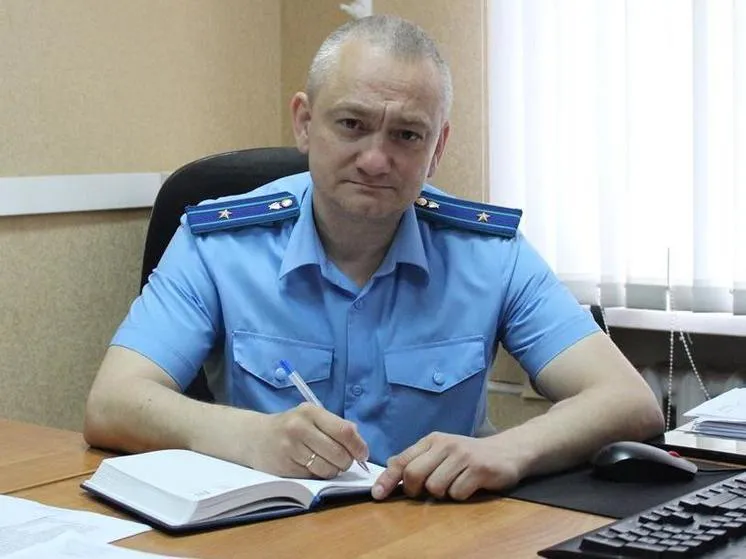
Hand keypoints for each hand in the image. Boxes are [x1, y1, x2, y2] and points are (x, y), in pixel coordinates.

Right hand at [249, 403, 368, 478]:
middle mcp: (299, 427)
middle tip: (343, 461)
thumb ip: (335, 427)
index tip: (363, 455)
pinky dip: (317, 475)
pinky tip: (309, 466)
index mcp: (310, 412)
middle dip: (346, 462)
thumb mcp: (311, 417)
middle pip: (338, 453)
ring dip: (333, 470)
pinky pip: (313, 477)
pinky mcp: (284, 467)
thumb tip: (360, 445)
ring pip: (327, 469)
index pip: (344, 431)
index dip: (358, 446)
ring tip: (325, 463)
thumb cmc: (291, 426)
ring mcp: (290, 448)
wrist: (254, 437)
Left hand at [372, 432, 523, 500]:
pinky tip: (469, 486)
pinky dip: (460, 496)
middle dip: (415, 490)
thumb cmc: (469, 456)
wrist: (507, 451)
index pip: (403, 460)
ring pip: (435, 487)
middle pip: (414, 474)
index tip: (377, 495)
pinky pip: (457, 493)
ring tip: (454, 484)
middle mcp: (445, 444)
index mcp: (432, 440)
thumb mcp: (441, 451)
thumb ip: (417, 458)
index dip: (387, 479)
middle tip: (425, 492)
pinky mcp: (479, 469)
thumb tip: (390, 465)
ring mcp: (462, 456)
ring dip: (442, 494)